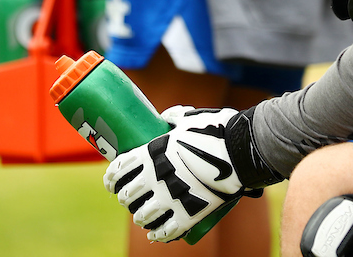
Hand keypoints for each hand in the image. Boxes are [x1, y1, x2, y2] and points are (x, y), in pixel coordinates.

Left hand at [104, 106, 244, 242]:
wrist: (242, 152)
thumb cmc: (216, 130)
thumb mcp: (191, 118)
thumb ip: (175, 118)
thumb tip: (165, 119)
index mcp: (152, 152)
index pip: (119, 169)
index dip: (111, 178)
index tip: (110, 183)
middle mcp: (155, 177)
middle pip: (127, 195)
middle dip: (125, 198)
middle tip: (129, 198)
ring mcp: (170, 198)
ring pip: (142, 216)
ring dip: (139, 217)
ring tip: (141, 217)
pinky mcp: (187, 215)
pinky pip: (165, 231)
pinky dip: (157, 235)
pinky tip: (154, 235)